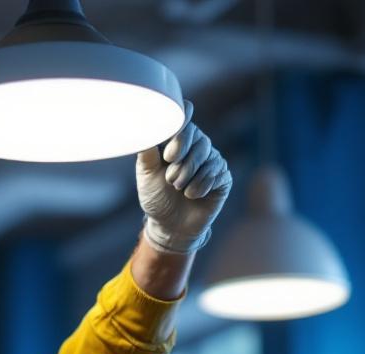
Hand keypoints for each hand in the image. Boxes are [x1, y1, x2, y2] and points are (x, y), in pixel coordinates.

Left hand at [136, 101, 232, 254]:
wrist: (169, 225)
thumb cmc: (157, 196)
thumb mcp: (147, 173)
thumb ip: (147, 150)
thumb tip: (142, 125)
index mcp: (178, 139)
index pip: (184, 118)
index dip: (180, 127)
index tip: (170, 148)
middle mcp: (198, 145)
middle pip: (197, 138)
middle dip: (181, 160)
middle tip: (170, 179)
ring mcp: (212, 160)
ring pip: (207, 156)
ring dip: (189, 175)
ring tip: (178, 188)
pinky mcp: (223, 177)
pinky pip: (217, 173)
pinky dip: (201, 186)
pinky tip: (192, 195)